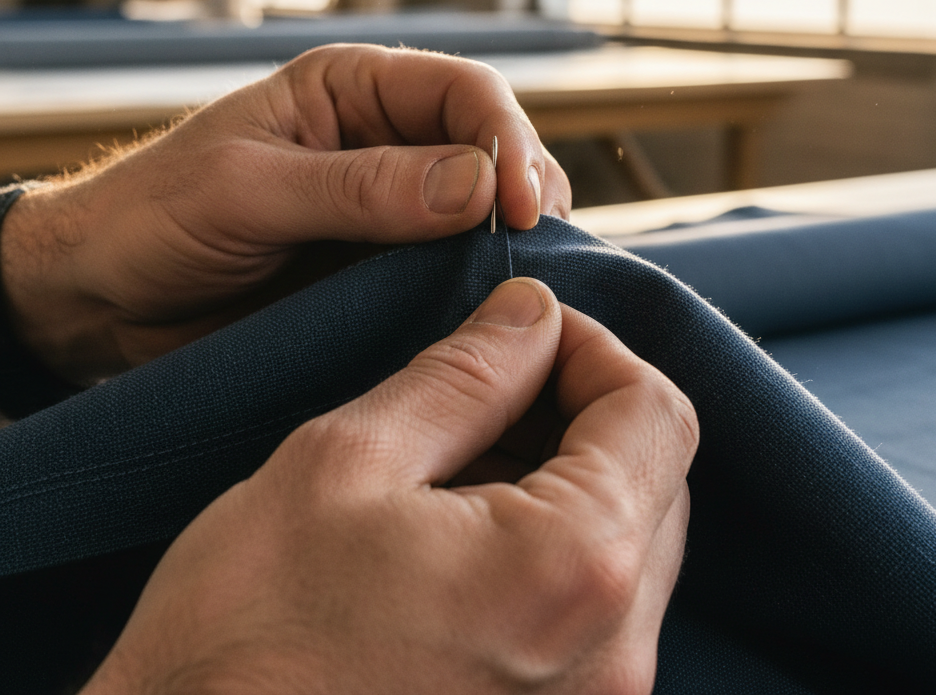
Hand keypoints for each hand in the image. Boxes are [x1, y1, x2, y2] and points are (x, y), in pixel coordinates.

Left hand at [0, 45, 570, 379]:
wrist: (102, 297)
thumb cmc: (154, 217)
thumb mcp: (249, 191)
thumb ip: (361, 187)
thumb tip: (477, 186)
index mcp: (352, 90)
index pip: (465, 91)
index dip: (508, 141)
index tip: (520, 207)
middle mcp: (385, 141)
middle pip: (492, 148)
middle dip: (523, 191)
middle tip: (530, 251)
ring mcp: (389, 209)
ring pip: (483, 214)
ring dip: (508, 244)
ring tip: (517, 284)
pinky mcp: (383, 268)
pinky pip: (449, 270)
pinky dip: (475, 288)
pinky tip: (484, 311)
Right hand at [81, 279, 697, 694]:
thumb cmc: (245, 638)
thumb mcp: (346, 462)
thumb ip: (465, 374)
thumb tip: (530, 313)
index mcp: (573, 568)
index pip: (655, 411)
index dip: (593, 347)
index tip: (525, 332)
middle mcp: (613, 654)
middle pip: (658, 475)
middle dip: (582, 407)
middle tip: (487, 386)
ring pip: (630, 539)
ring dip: (565, 474)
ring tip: (458, 461)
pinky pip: (596, 605)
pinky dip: (551, 544)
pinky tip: (462, 532)